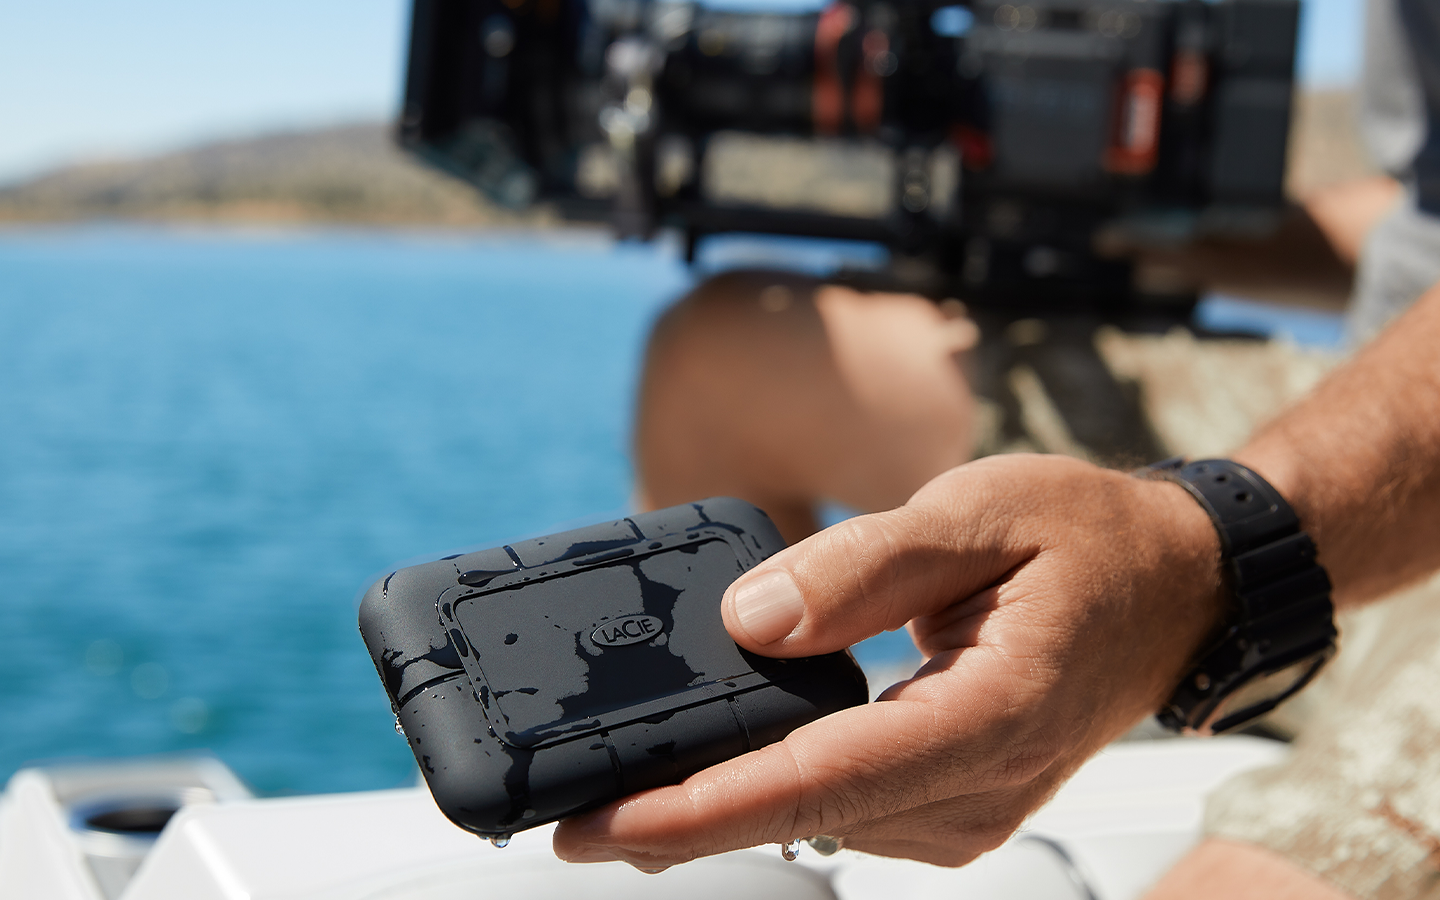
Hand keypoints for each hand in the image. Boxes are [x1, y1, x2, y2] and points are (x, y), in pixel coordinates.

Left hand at [553, 454, 1224, 867]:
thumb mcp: (976, 513)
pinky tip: (707, 768)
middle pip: (798, 818)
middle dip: (673, 821)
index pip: (817, 783)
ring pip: (812, 824)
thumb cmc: (1089, 539)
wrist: (1171, 585)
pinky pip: (839, 810)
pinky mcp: (949, 804)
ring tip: (610, 782)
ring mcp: (967, 809)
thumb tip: (748, 623)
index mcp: (990, 717)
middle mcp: (977, 788)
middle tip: (555, 807)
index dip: (696, 813)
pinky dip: (765, 792)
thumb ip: (862, 569)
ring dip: (713, 809)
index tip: (595, 825)